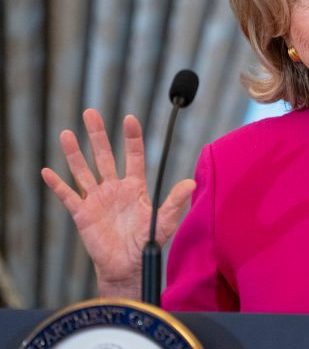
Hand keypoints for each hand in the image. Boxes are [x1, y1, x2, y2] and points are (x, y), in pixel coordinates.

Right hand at [41, 109, 195, 298]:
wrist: (127, 266)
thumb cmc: (146, 243)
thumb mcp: (163, 221)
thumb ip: (174, 202)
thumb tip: (190, 183)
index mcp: (135, 186)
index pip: (133, 156)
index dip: (131, 138)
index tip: (130, 118)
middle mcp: (114, 188)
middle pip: (104, 156)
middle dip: (98, 135)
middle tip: (91, 113)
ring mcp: (96, 199)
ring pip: (83, 171)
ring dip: (74, 154)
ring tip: (66, 134)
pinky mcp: (82, 214)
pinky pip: (67, 196)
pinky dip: (58, 184)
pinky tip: (48, 172)